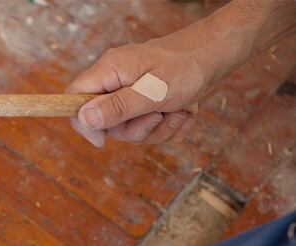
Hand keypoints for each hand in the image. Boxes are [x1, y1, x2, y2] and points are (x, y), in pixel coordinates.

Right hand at [66, 23, 218, 146]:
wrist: (222, 51)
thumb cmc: (190, 65)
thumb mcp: (154, 91)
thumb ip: (118, 107)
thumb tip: (85, 119)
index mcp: (109, 71)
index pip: (74, 100)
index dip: (83, 124)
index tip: (102, 141)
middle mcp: (115, 80)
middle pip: (105, 121)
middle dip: (135, 129)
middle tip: (158, 116)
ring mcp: (131, 89)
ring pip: (129, 127)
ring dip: (156, 128)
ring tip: (178, 112)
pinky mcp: (146, 98)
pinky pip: (146, 124)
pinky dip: (166, 125)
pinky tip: (183, 113)